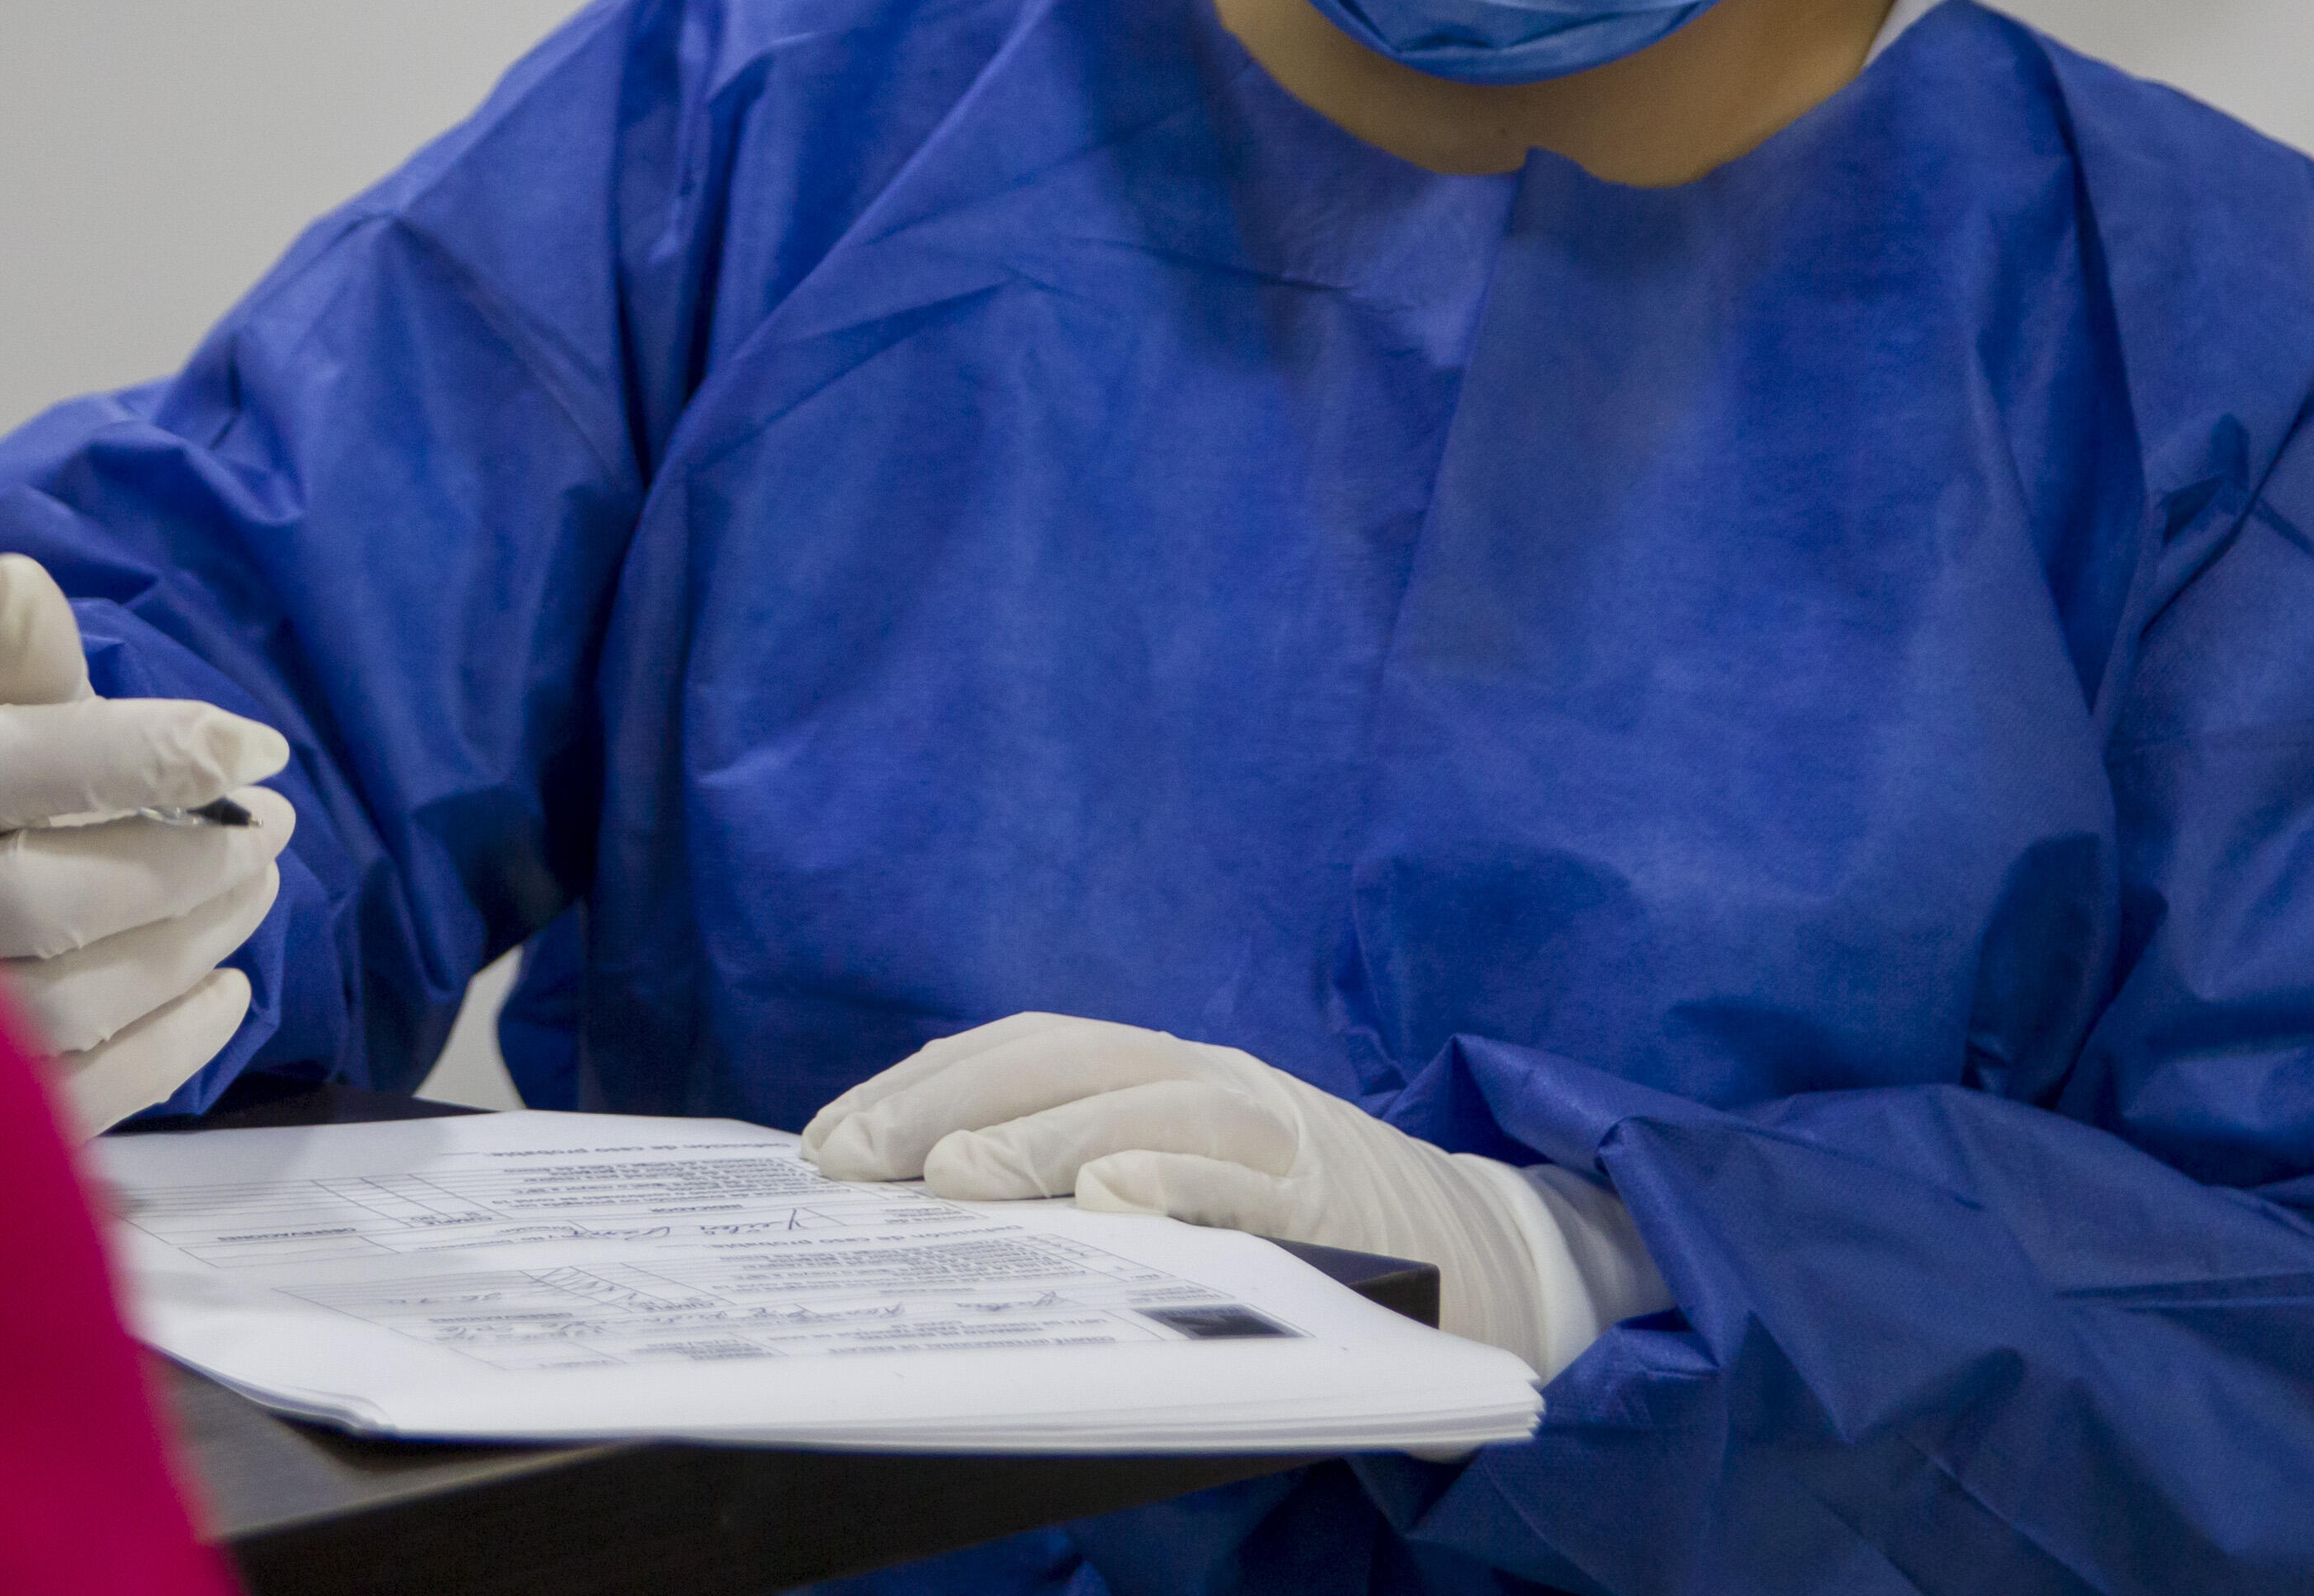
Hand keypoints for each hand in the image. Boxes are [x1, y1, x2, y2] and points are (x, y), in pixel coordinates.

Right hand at [0, 555, 292, 1134]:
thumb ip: (17, 668)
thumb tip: (16, 576)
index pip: (28, 764)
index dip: (157, 750)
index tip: (259, 750)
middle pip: (64, 896)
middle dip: (196, 858)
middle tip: (271, 826)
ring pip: (85, 997)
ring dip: (198, 936)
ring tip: (253, 887)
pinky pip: (92, 1088)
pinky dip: (177, 1037)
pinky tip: (222, 987)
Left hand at [800, 1012, 1594, 1369]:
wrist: (1491, 1265)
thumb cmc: (1309, 1238)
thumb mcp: (1189, 1187)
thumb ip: (1088, 1178)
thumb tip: (932, 1212)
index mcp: (1166, 1071)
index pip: (1021, 1049)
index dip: (917, 1083)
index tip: (822, 1139)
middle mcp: (1213, 1080)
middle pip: (1060, 1058)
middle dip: (940, 1103)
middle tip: (846, 1162)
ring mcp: (1277, 1131)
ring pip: (1142, 1106)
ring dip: (1038, 1138)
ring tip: (949, 1178)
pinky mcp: (1334, 1197)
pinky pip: (1246, 1180)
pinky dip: (1176, 1176)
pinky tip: (1110, 1197)